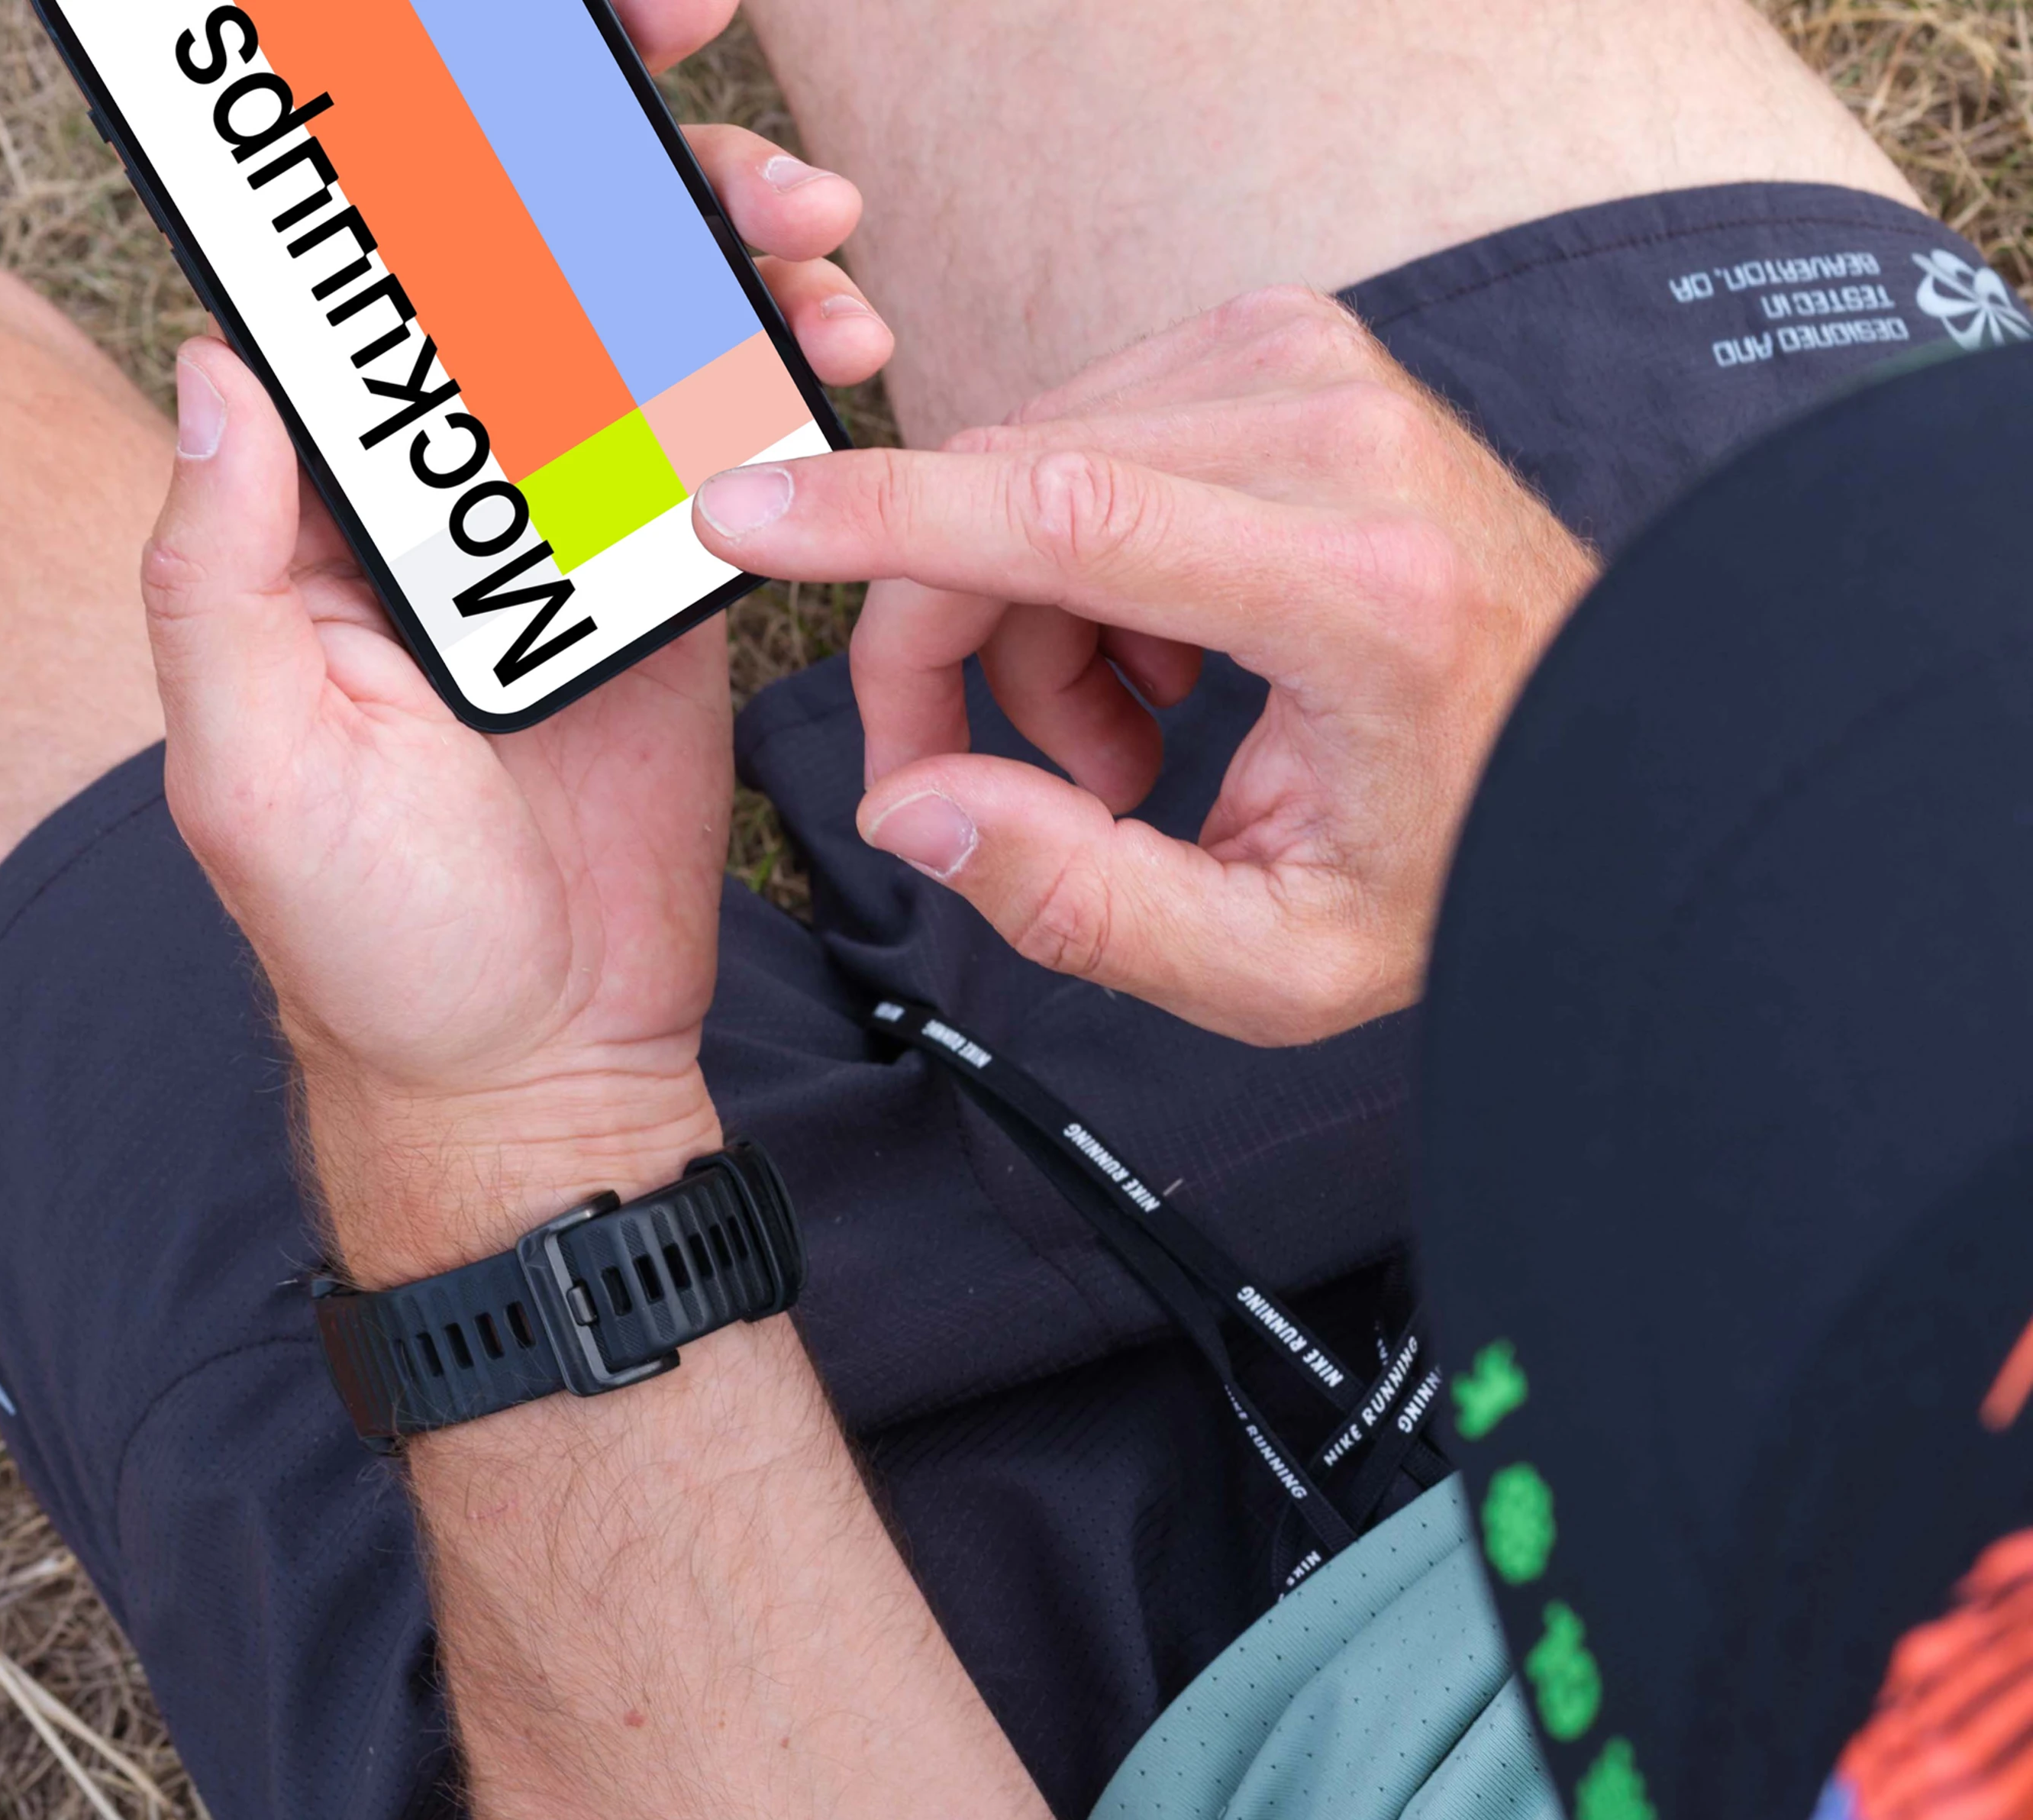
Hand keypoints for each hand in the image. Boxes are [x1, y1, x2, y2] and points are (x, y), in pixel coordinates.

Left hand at [141, 146, 891, 1275]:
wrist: (537, 1066)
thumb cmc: (370, 944)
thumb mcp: (250, 765)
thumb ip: (216, 572)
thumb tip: (218, 376)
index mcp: (310, 524)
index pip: (348, 305)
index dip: (411, 175)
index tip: (488, 86)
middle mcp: (436, 507)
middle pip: (513, 279)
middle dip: (607, 170)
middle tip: (695, 129)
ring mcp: (563, 533)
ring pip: (633, 329)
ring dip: (719, 244)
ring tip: (807, 229)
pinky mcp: (671, 579)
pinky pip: (729, 431)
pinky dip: (783, 362)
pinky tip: (835, 333)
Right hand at [692, 287, 1597, 1045]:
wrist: (1599, 744)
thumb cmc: (1447, 855)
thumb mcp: (1271, 962)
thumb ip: (1073, 903)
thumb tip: (907, 803)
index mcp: (1357, 587)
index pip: (1062, 510)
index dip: (876, 517)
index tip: (734, 512)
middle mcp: (1343, 438)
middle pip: (1007, 500)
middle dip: (943, 651)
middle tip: (992, 789)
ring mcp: (1317, 368)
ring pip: (1023, 468)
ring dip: (1023, 619)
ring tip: (1132, 741)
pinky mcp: (1287, 343)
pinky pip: (1076, 436)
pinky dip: (1074, 558)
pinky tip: (1167, 655)